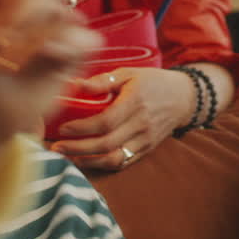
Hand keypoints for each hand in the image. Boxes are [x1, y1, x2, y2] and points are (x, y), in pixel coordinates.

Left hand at [48, 67, 195, 169]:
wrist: (183, 98)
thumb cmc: (152, 82)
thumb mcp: (129, 73)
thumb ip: (103, 80)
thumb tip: (76, 85)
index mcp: (135, 102)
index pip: (105, 121)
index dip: (82, 128)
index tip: (63, 128)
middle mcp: (141, 124)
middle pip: (106, 143)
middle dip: (78, 148)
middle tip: (56, 147)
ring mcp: (145, 140)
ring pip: (114, 158)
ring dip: (88, 161)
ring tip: (67, 158)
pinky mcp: (146, 150)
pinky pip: (123, 163)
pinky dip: (102, 165)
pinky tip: (86, 161)